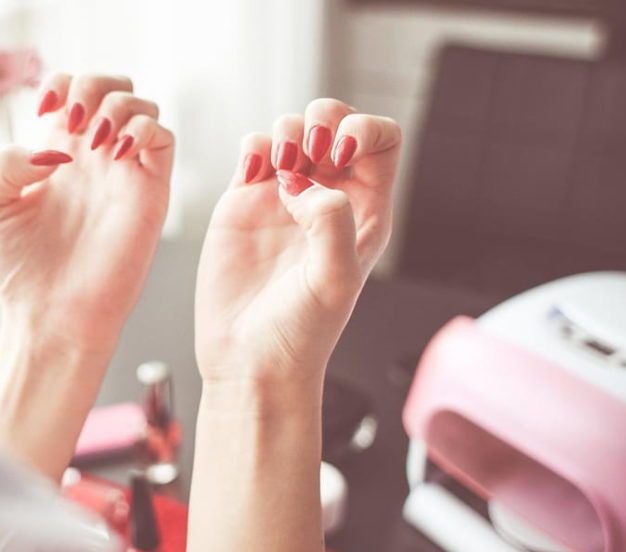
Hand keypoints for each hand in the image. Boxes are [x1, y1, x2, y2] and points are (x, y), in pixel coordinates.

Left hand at [0, 74, 173, 352]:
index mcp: (58, 155)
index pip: (71, 90)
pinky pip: (164, 138)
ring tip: (95, 140)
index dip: (61, 83)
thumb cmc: (20, 270)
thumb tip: (54, 146)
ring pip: (143, 106)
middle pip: (113, 88)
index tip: (47, 110)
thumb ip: (6, 164)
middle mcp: (95, 159)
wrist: (52, 316)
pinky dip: (145, 129)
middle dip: (95, 84)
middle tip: (75, 117)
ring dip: (118, 105)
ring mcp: (125, 173)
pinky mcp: (151, 192)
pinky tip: (117, 152)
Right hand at [195, 99, 400, 394]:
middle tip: (307, 152)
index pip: (381, 141)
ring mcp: (283, 197)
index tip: (340, 152)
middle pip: (337, 122)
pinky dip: (252, 145)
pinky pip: (252, 149)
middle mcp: (327, 198)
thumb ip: (331, 222)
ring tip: (276, 171)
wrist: (249, 359)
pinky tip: (252, 174)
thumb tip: (301, 185)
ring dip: (285, 132)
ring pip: (292, 129)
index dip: (365, 129)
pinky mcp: (243, 201)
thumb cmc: (300, 333)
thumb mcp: (334, 280)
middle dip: (322, 118)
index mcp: (365, 212)